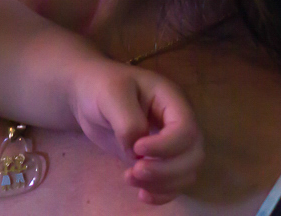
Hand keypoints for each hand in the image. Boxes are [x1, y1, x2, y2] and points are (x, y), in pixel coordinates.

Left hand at [71, 60, 203, 203]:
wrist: (88, 95)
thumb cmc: (101, 86)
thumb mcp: (111, 94)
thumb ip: (128, 122)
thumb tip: (137, 153)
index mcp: (171, 99)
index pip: (186, 129)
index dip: (167, 146)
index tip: (137, 148)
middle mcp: (177, 122)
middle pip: (192, 155)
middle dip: (166, 170)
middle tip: (135, 171)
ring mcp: (170, 142)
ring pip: (185, 173)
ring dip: (162, 184)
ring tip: (130, 178)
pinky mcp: (159, 159)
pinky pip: (173, 183)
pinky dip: (162, 193)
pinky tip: (142, 194)